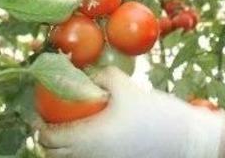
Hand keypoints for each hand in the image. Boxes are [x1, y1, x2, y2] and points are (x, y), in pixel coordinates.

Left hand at [38, 67, 224, 157]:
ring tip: (71, 131)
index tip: (38, 114)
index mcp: (88, 139)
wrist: (187, 142)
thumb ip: (104, 77)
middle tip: (50, 123)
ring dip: (65, 148)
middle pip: (55, 156)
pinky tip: (93, 139)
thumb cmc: (156, 115)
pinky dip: (84, 152)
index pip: (49, 139)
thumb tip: (89, 74)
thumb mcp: (127, 89)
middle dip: (48, 140)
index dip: (39, 126)